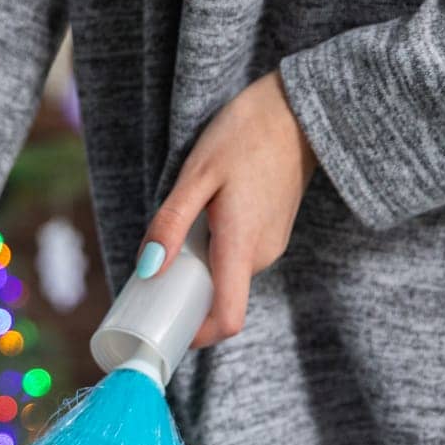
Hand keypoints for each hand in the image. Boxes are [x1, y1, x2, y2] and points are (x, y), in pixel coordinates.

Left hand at [136, 70, 317, 347]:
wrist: (297, 109)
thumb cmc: (245, 134)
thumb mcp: (197, 174)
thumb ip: (171, 223)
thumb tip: (147, 269)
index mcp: (242, 246)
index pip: (227, 319)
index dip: (197, 336)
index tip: (167, 330)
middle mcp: (262, 256)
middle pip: (219, 298)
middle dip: (185, 293)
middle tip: (154, 271)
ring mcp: (272, 246)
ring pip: (226, 276)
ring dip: (199, 268)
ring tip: (182, 231)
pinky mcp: (273, 234)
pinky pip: (236, 259)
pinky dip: (214, 252)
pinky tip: (204, 220)